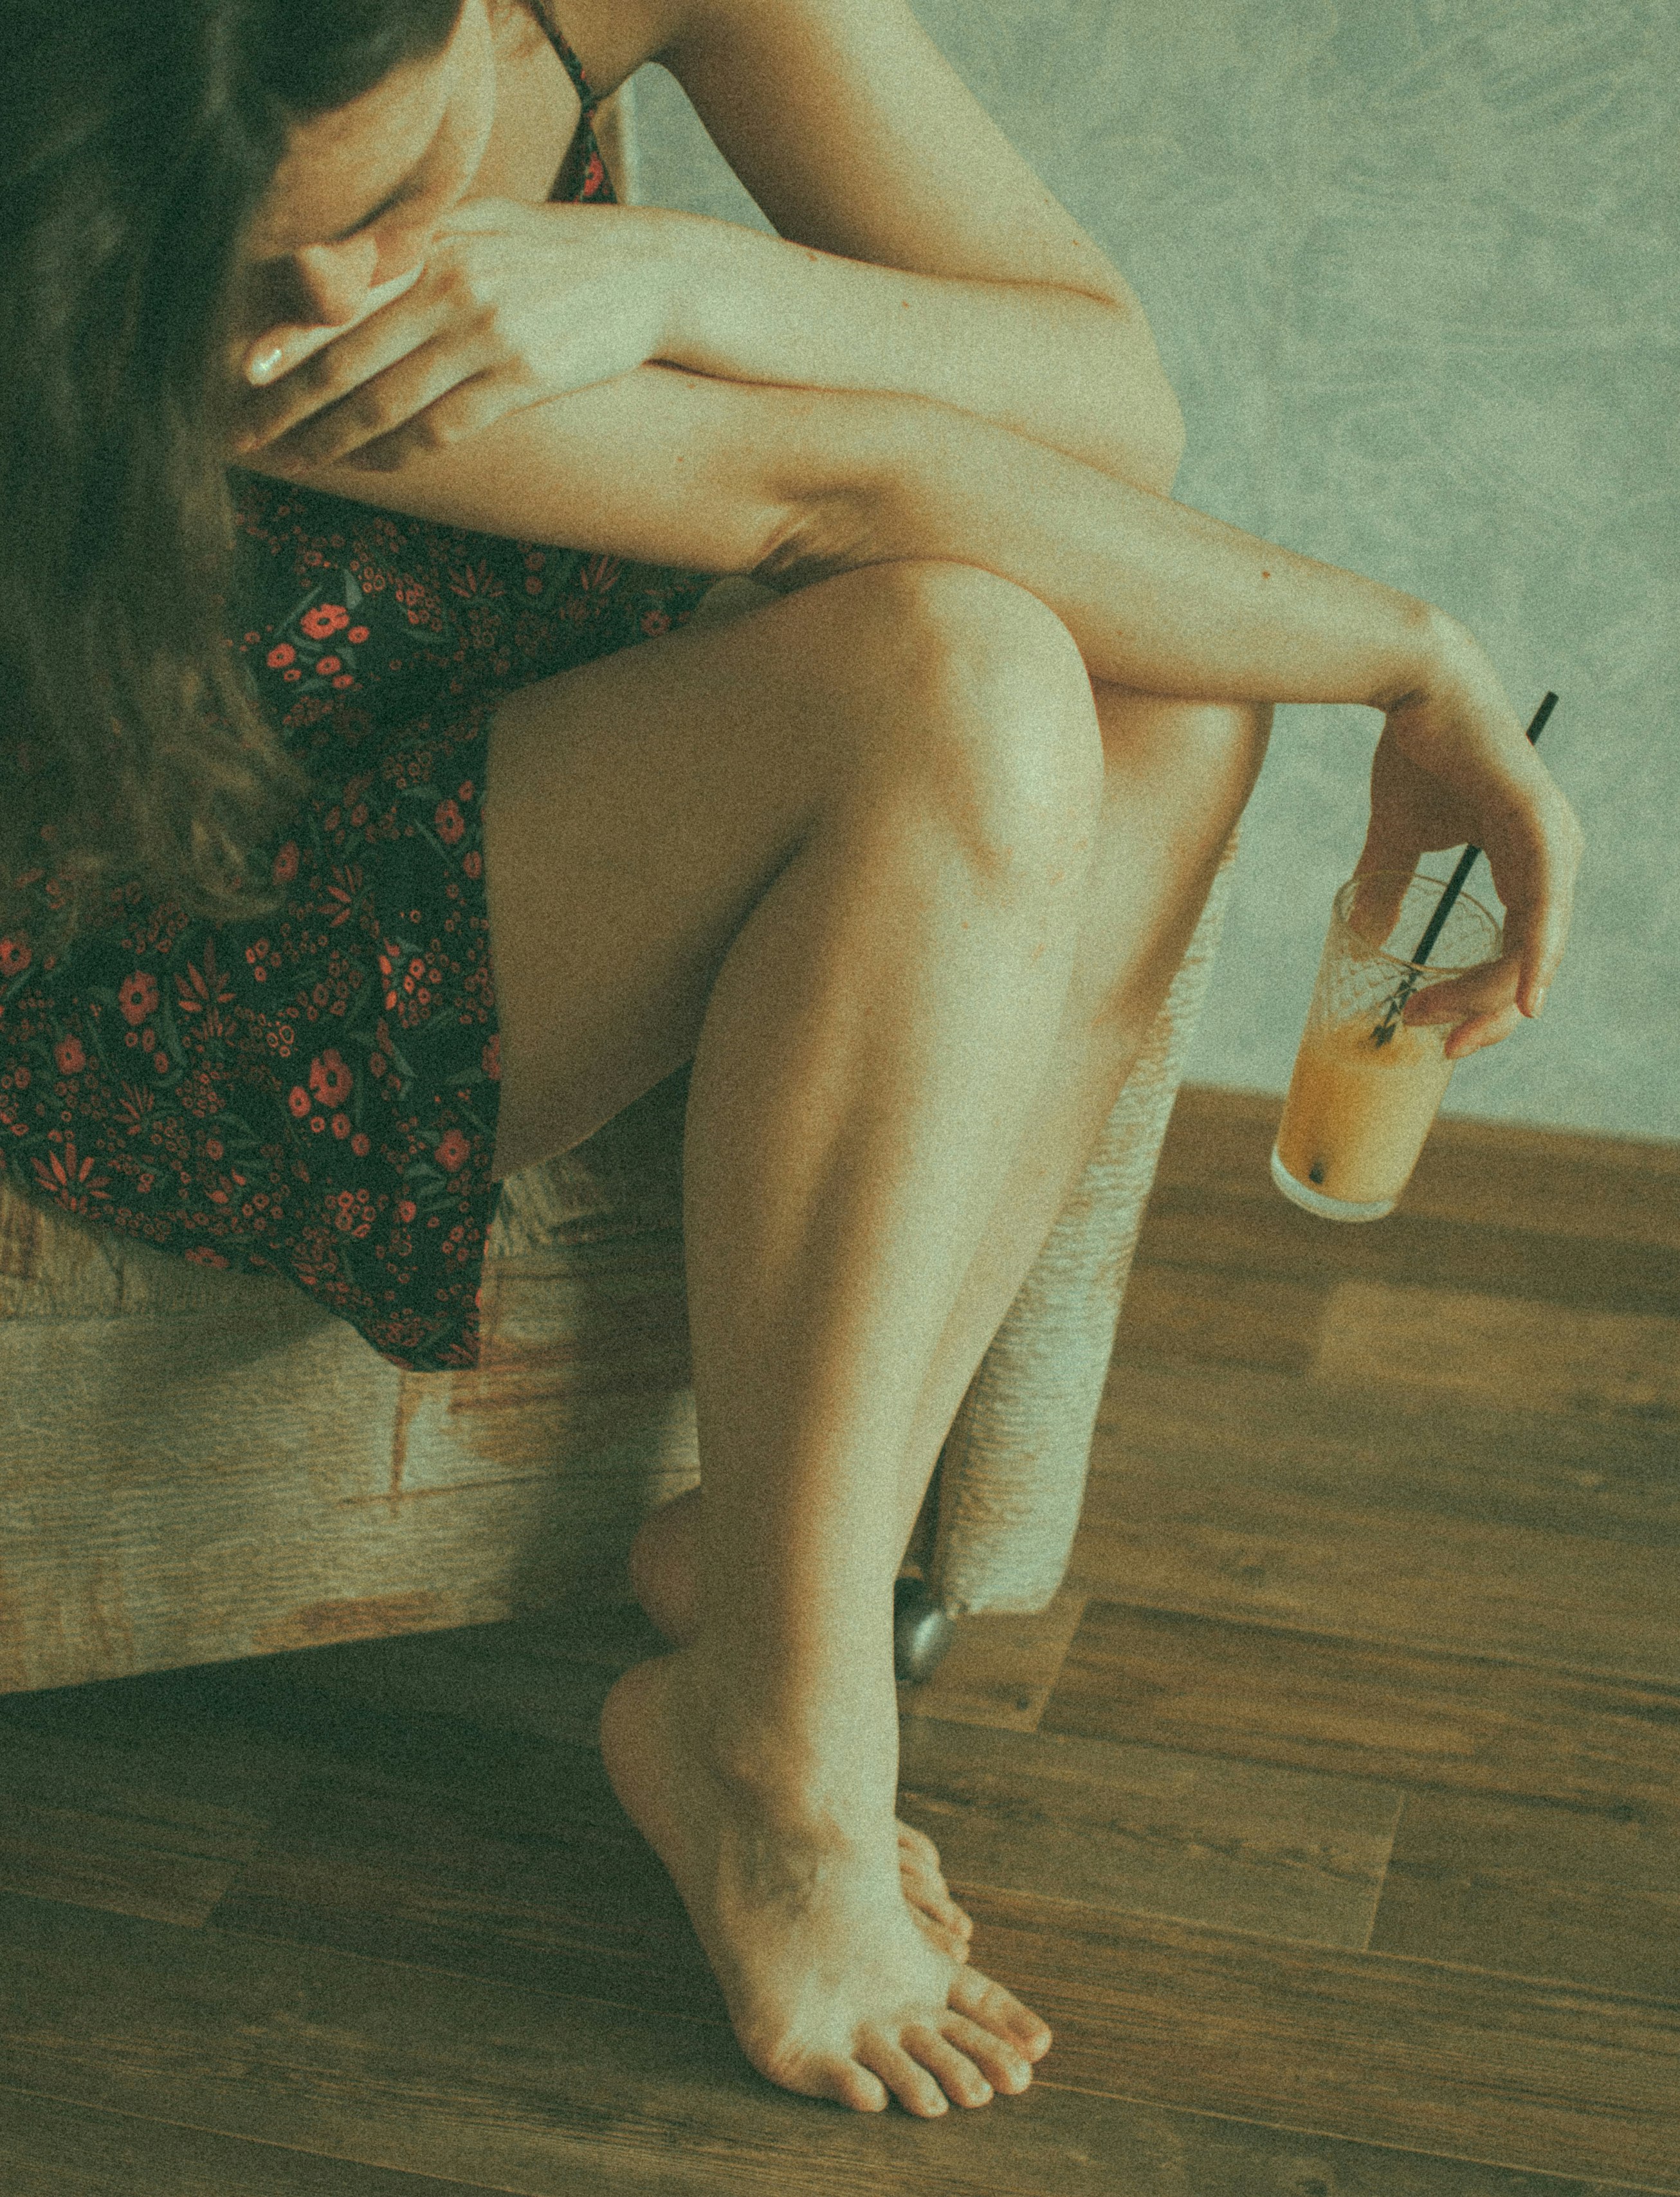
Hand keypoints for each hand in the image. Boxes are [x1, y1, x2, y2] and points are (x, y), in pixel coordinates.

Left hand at [228, 198, 675, 472]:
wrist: (650, 274)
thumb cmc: (557, 252)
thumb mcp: (482, 223)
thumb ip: (412, 242)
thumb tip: (335, 263)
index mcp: (431, 243)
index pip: (337, 293)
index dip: (280, 336)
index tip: (234, 371)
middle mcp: (451, 283)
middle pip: (346, 355)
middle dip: (287, 402)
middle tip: (243, 435)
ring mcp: (488, 332)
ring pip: (387, 400)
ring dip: (334, 439)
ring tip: (299, 460)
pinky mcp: (525, 377)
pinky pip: (445, 428)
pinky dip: (401, 452)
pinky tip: (373, 465)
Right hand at [1353, 615, 1582, 1058]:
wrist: (1419, 688)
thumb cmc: (1416, 752)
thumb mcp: (1398, 836)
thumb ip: (1389, 885)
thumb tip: (1368, 939)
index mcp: (1527, 862)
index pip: (1514, 950)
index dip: (1477, 997)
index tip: (1431, 1026)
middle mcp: (1552, 857)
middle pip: (1531, 961)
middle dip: (1486, 1014)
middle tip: (1441, 1044)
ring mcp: (1553, 840)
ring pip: (1537, 945)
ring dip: (1495, 995)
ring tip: (1451, 1026)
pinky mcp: (1540, 822)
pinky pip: (1546, 905)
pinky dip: (1539, 954)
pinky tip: (1528, 996)